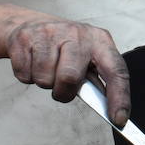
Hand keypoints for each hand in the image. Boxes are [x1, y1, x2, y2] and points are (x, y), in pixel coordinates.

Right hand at [5, 17, 131, 126]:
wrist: (32, 24)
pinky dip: (28, 76)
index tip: (118, 119)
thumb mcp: (86, 56)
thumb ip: (95, 78)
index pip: (116, 71)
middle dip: (64, 91)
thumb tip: (106, 108)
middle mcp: (77, 34)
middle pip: (70, 77)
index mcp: (99, 40)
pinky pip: (25, 74)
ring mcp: (50, 33)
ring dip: (45, 83)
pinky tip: (34, 63)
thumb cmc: (65, 46)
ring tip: (48, 68)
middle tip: (62, 87)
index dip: (119, 97)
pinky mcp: (25, 38)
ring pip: (44, 78)